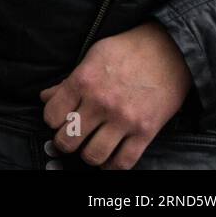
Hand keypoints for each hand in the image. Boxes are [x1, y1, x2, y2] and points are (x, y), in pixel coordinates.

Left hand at [40, 21, 192, 169]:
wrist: (168, 51)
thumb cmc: (127, 50)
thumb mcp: (91, 57)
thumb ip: (68, 81)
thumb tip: (46, 98)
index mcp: (83, 82)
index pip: (52, 116)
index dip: (52, 121)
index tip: (59, 121)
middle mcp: (101, 103)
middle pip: (68, 140)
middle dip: (64, 143)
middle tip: (70, 139)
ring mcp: (124, 119)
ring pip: (93, 155)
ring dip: (88, 155)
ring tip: (90, 148)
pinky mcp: (146, 131)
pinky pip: (124, 161)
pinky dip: (113, 166)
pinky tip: (110, 158)